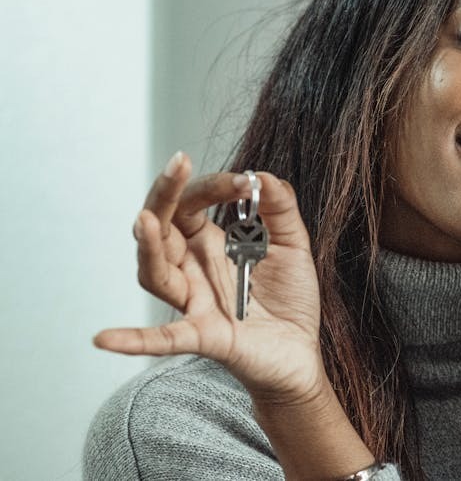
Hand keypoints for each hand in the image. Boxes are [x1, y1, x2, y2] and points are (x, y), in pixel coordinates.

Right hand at [94, 152, 325, 404]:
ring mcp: (195, 301)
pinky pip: (163, 338)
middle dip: (165, 194)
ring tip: (147, 220)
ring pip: (156, 273)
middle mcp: (194, 267)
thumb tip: (263, 175)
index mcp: (211, 242)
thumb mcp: (293, 244)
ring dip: (149, 247)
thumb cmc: (289, 297)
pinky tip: (105, 339)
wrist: (300, 350)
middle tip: (176, 165)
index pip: (194, 203)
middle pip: (163, 227)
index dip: (215, 186)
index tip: (246, 181)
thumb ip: (281, 210)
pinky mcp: (204, 335)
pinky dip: (135, 340)